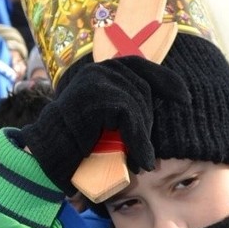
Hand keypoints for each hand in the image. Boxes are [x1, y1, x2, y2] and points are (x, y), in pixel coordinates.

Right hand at [21, 57, 190, 193]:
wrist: (44, 154)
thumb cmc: (73, 141)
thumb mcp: (103, 118)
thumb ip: (123, 105)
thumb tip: (158, 103)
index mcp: (101, 69)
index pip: (142, 66)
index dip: (166, 81)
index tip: (184, 98)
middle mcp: (99, 69)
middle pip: (143, 90)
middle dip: (148, 123)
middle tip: (142, 153)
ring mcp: (97, 81)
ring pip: (138, 106)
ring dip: (142, 137)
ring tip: (137, 161)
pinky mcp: (98, 98)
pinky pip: (131, 118)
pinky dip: (138, 142)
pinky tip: (139, 161)